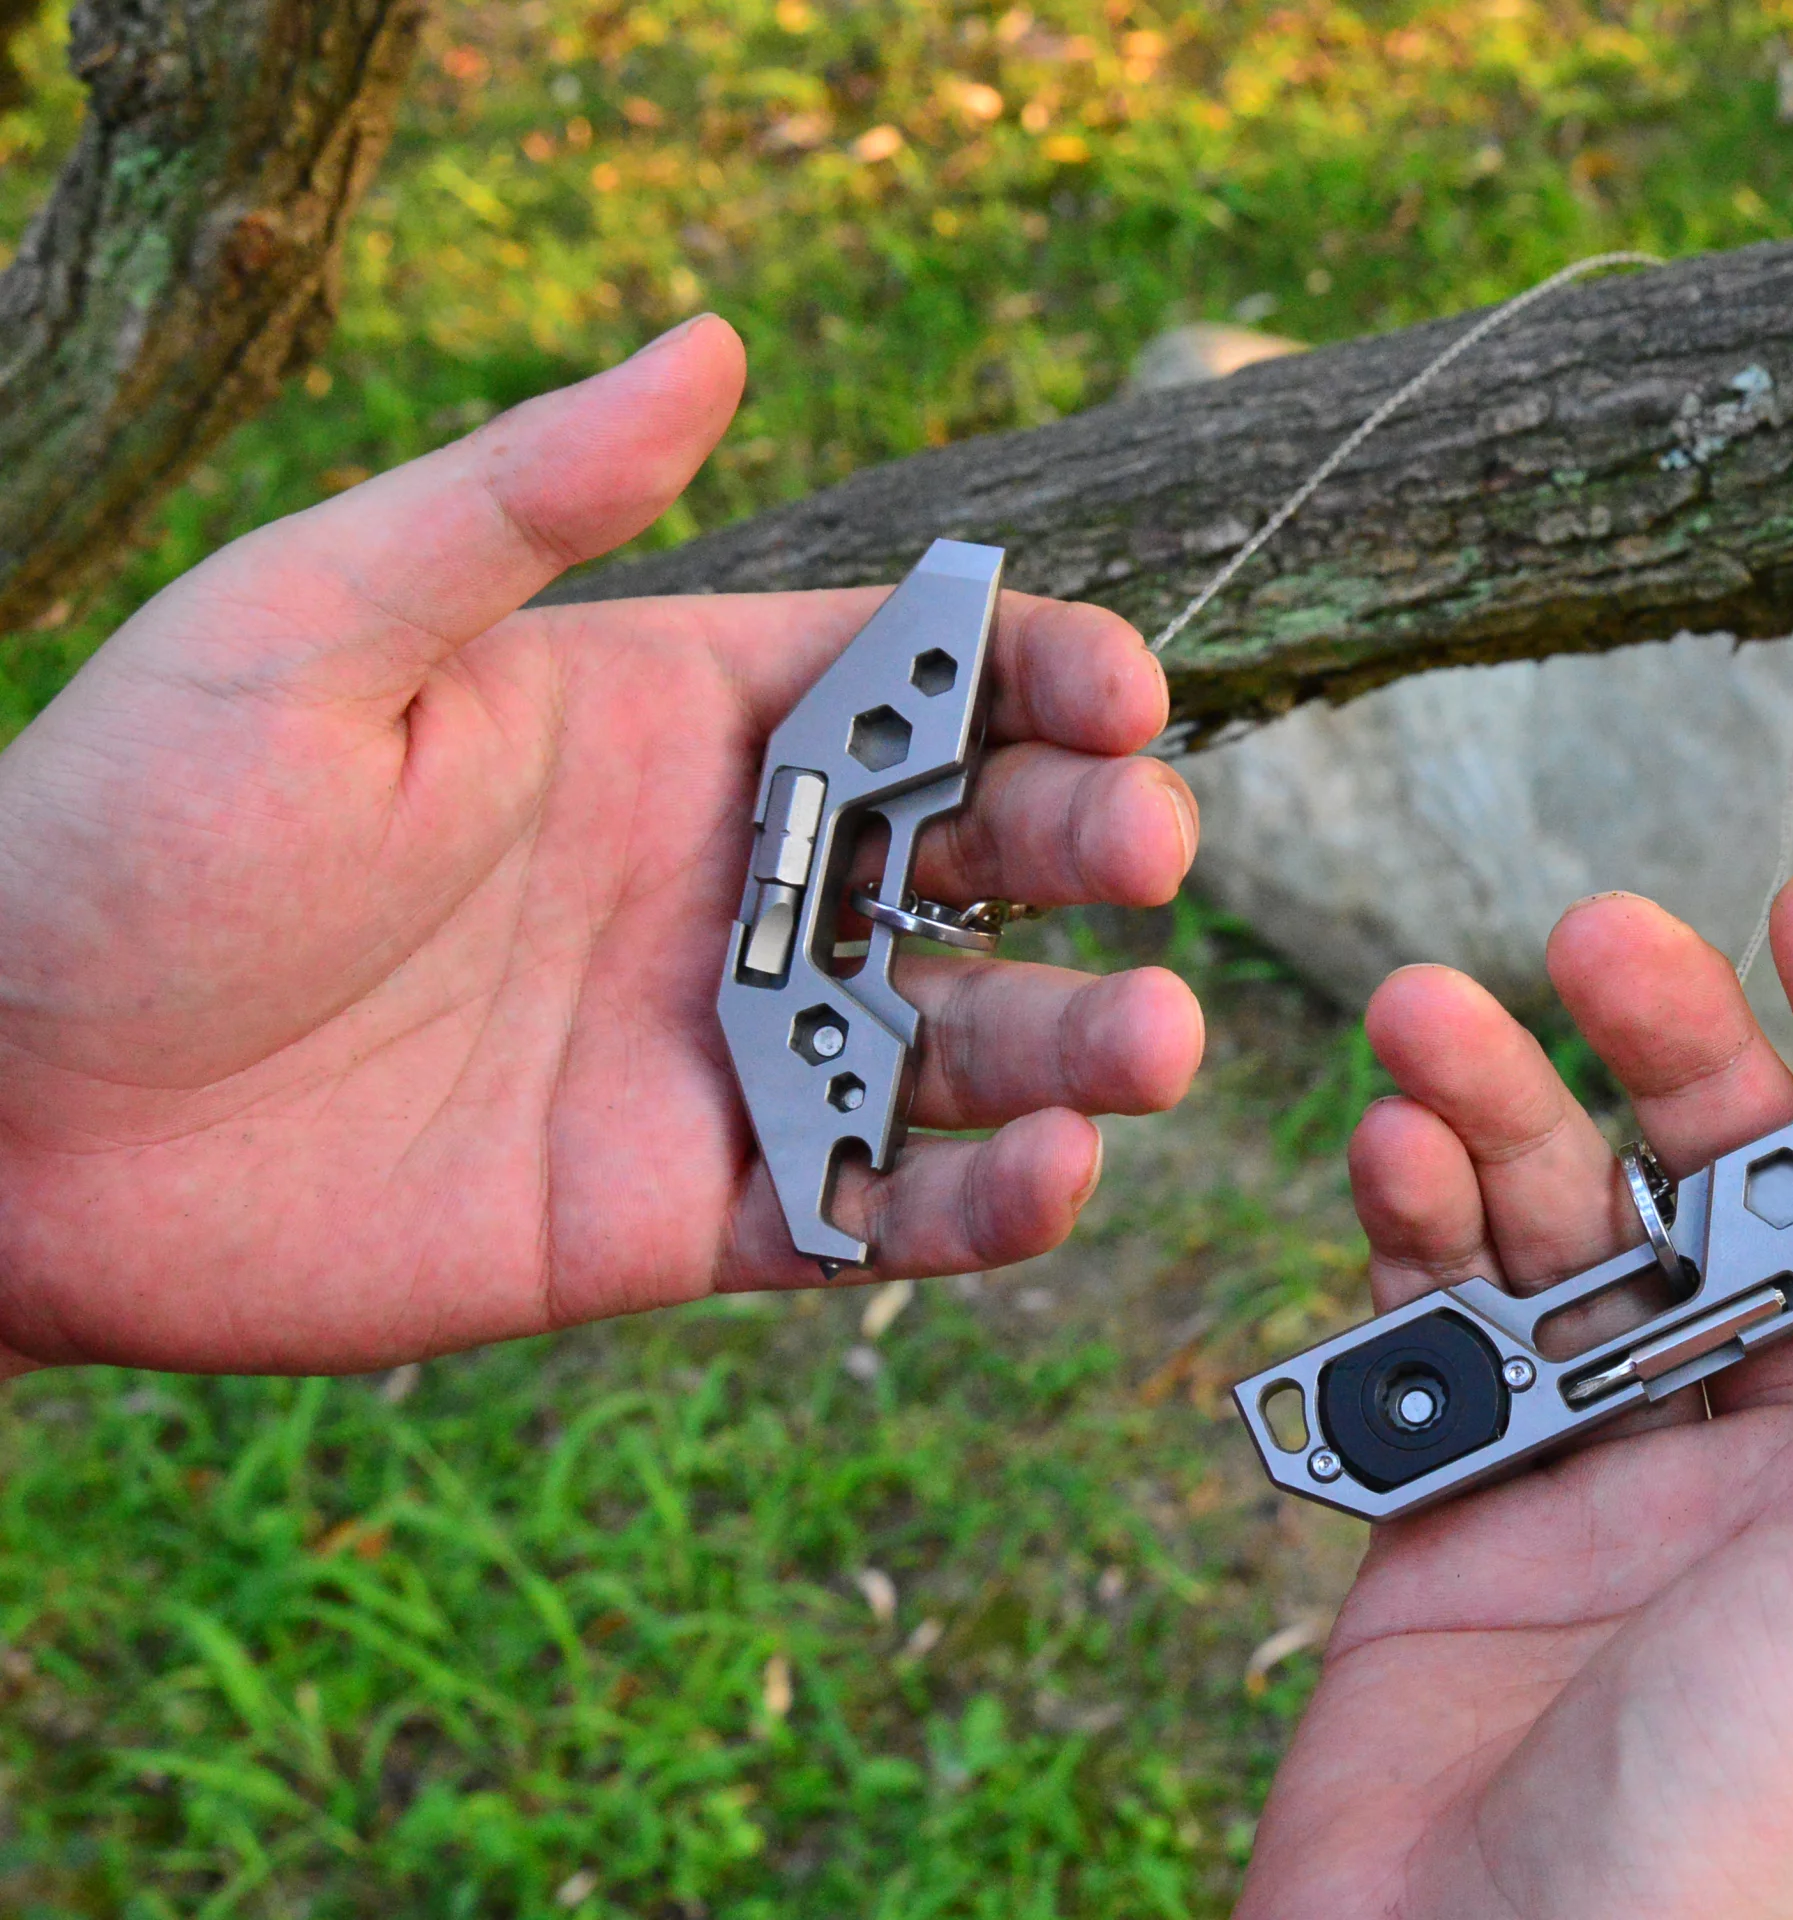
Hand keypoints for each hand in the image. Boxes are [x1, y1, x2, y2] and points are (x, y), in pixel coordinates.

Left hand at [0, 317, 1204, 1375]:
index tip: (1120, 690)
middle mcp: (731, 878)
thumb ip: (522, 500)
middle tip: (1142, 850)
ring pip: (971, 1038)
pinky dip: (988, 1207)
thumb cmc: (125, 836)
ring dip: (1088, 1039)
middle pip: (989, 847)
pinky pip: (884, 1210)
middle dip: (1101, 838)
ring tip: (1152, 1044)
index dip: (1045, 672)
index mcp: (671, 715)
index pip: (917, 675)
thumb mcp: (311, 627)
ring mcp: (722, 1049)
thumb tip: (710, 339)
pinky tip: (1049, 1179)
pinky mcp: (692, 1211)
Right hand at [1239, 869, 1792, 1919]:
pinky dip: (1407, 1248)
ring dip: (1501, 1122)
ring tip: (1417, 1020)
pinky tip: (1382, 1165)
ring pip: (1568, 1254)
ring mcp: (1612, 1507)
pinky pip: (1439, 1350)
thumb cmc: (1780, 1832)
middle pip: (1735, 1203)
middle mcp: (1782, 1482)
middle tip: (1590, 934)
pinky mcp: (1457, 1543)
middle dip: (1670, 1056)